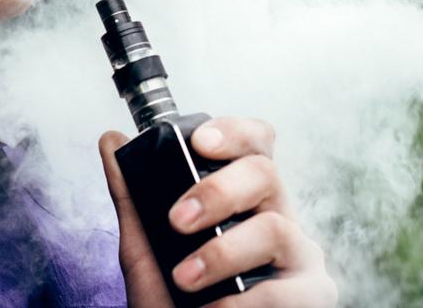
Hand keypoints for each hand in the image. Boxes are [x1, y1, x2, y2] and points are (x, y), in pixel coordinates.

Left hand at [99, 117, 336, 307]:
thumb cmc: (169, 295)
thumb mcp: (143, 243)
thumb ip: (131, 194)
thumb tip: (111, 139)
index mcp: (241, 195)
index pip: (254, 144)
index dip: (233, 132)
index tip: (199, 142)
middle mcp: (274, 215)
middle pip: (264, 173)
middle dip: (217, 192)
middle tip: (177, 221)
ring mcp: (296, 254)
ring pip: (274, 228)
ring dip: (221, 253)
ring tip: (185, 279)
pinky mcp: (311, 295)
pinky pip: (288, 289)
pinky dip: (243, 301)